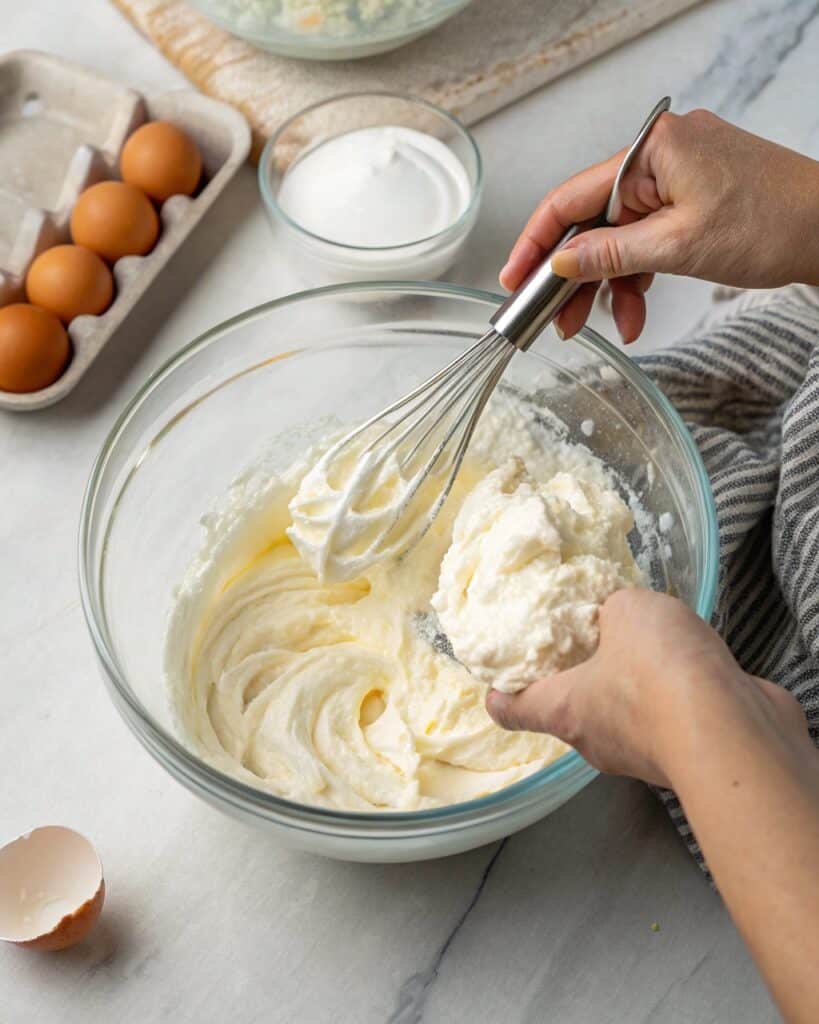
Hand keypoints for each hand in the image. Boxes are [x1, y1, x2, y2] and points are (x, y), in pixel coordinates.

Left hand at [485, 588, 808, 787]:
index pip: (512, 710)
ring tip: (649, 647)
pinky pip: (666, 722)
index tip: (496, 681)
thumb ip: (614, 609)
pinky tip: (690, 670)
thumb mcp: (627, 612)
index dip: (500, 694)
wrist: (734, 733)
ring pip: (621, 717)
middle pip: (569, 710)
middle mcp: (594, 743)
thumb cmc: (657, 671)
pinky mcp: (685, 758)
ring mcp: (640, 757)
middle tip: (587, 642)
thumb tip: (619, 616)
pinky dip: (671, 699)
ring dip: (629, 687)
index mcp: (563, 711)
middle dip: (576, 678)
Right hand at [500, 109, 818, 342]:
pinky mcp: (689, 200)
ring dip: (607, 286)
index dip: (536, 242)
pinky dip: (637, 276)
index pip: (571, 197)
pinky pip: (645, 239)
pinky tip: (633, 311)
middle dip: (573, 277)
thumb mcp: (679, 245)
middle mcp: (658, 157)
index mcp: (651, 150)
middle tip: (553, 319)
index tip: (514, 278)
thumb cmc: (774, 222)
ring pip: (618, 238)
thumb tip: (562, 261)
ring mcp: (674, 178)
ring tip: (601, 326)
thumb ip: (612, 254)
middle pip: (591, 222)